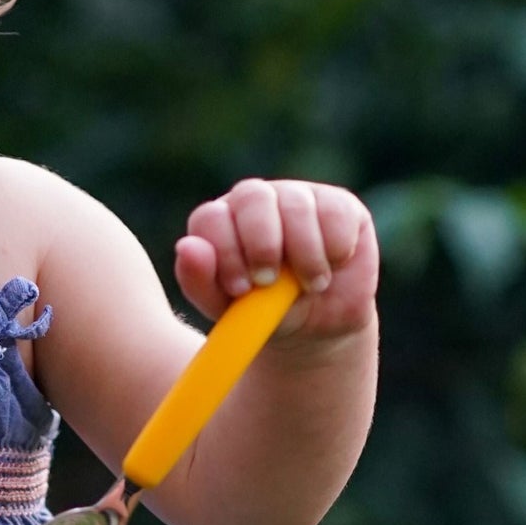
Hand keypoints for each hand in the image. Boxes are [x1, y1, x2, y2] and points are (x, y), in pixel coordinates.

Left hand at [174, 179, 377, 340]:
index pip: (211, 218)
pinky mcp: (338, 204)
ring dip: (305, 253)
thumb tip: (186, 246)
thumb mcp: (227, 310)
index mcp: (221, 223)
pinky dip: (335, 247)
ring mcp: (298, 197)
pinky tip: (332, 266)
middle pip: (253, 196)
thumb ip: (199, 282)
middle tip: (270, 281)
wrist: (316, 328)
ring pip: (297, 205)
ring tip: (311, 286)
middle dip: (261, 243)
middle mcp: (256, 202)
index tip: (241, 289)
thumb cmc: (262, 314)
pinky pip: (335, 213)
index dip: (224, 252)